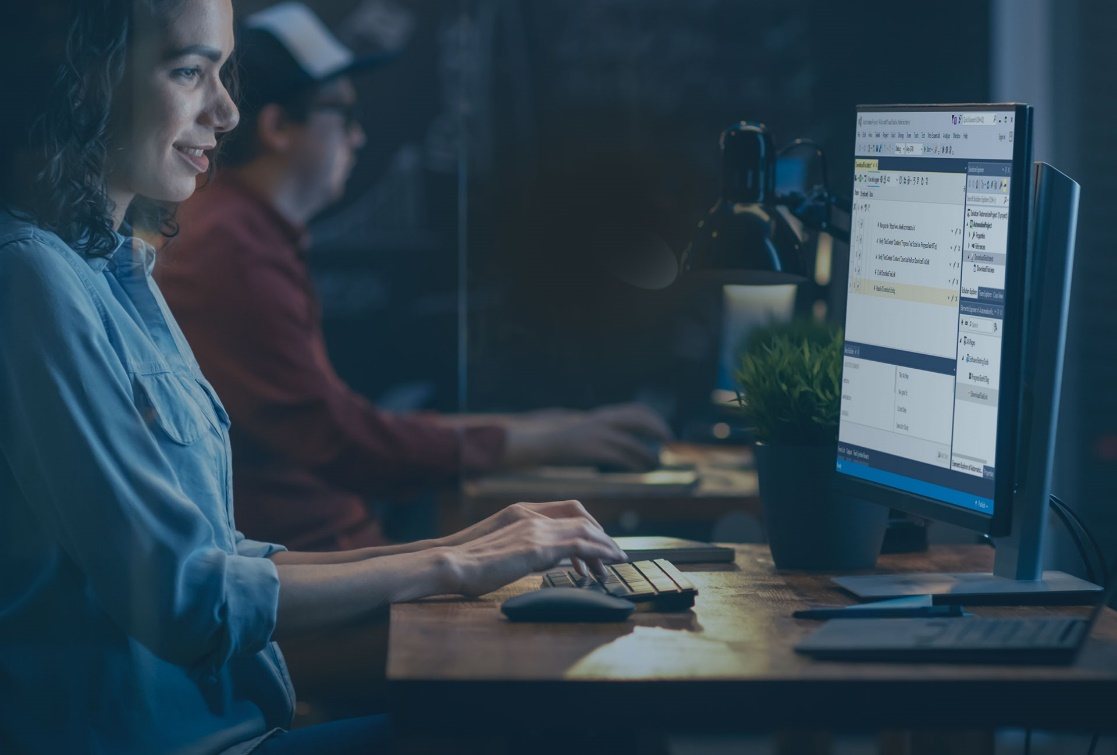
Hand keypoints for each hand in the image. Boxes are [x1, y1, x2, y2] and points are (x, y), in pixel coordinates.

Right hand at [441, 515, 627, 596]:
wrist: (452, 563)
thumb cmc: (470, 564)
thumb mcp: (505, 551)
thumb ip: (527, 549)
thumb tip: (547, 559)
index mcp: (522, 514)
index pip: (567, 511)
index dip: (587, 525)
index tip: (599, 542)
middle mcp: (532, 516)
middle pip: (580, 519)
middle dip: (600, 537)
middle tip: (614, 554)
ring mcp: (535, 530)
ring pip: (584, 531)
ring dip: (604, 545)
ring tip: (618, 560)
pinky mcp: (537, 548)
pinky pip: (579, 545)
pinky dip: (599, 552)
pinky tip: (610, 562)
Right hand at [502, 403, 672, 470]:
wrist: (537, 443)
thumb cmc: (560, 441)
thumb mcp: (583, 431)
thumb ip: (601, 432)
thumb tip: (619, 444)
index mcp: (602, 416)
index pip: (635, 410)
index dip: (653, 419)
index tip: (663, 431)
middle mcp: (602, 421)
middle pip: (639, 418)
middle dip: (658, 429)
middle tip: (669, 442)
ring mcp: (597, 434)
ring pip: (633, 441)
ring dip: (649, 453)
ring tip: (656, 462)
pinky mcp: (592, 449)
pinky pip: (621, 456)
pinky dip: (636, 462)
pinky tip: (642, 469)